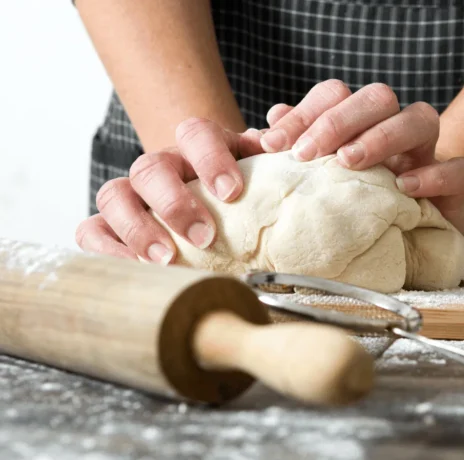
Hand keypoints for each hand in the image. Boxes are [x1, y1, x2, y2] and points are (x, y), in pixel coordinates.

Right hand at [75, 119, 264, 262]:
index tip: (231, 191)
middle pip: (150, 167)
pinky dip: (108, 249)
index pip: (196, 133)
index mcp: (198, 149)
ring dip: (139, 228)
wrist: (216, 209)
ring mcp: (131, 195)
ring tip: (168, 259)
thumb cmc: (241, 196)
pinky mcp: (109, 226)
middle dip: (175, 202)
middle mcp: (161, 167)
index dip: (210, 158)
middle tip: (205, 236)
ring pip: (114, 195)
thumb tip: (279, 134)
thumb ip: (274, 154)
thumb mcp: (263, 175)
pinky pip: (92, 231)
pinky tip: (137, 268)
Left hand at [259, 79, 463, 235]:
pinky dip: (434, 175)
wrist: (421, 238)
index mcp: (362, 124)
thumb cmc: (364, 207)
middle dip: (338, 120)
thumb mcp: (323, 183)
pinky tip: (405, 188)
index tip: (272, 145)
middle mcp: (397, 130)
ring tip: (349, 161)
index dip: (302, 114)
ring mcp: (429, 154)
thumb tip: (260, 134)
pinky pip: (460, 169)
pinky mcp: (458, 186)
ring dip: (382, 135)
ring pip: (421, 118)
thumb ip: (297, 157)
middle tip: (306, 153)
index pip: (335, 95)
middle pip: (378, 96)